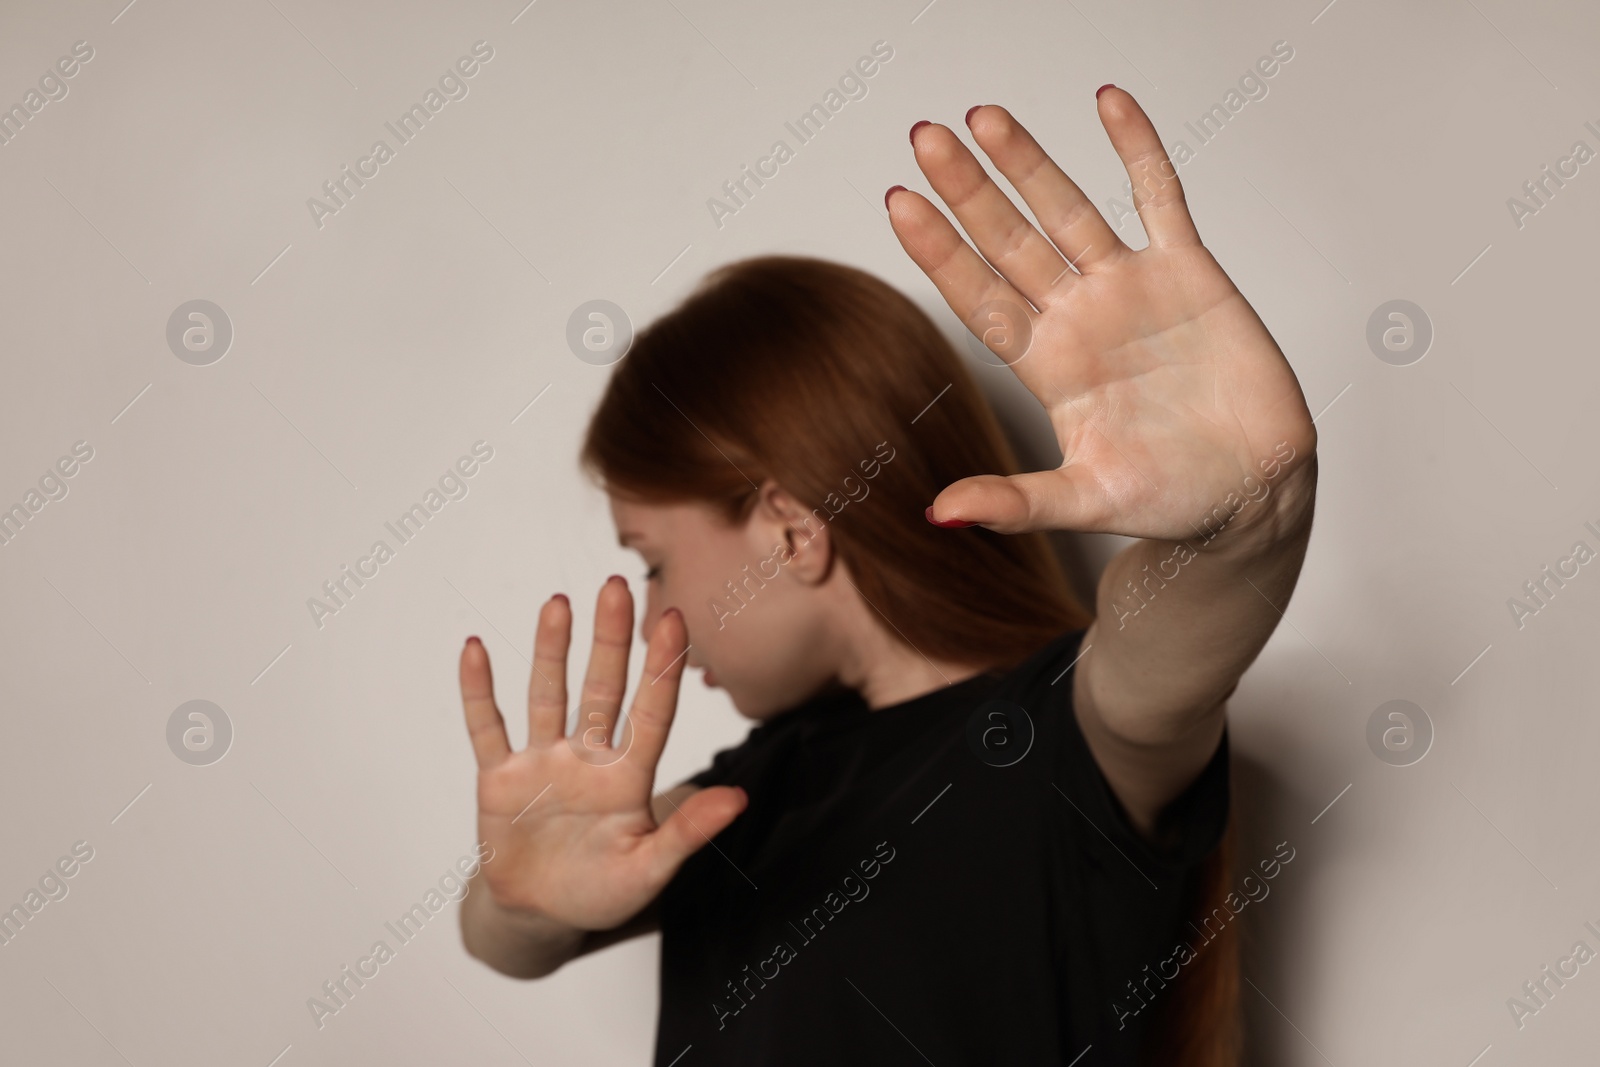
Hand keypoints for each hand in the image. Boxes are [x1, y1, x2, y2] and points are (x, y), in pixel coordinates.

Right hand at [457, 576, 746, 930]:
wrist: (542, 916)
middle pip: (601, 689)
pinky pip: (487, 728)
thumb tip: (739, 799)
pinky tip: (474, 649)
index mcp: (629, 778)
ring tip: (558, 603)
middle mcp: (588, 758)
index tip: (674, 619)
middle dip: (609, 639)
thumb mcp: (650, 870)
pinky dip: (478, 691)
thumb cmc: (603, 892)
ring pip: (548, 695)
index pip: (651, 713)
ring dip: (550, 651)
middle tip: (617, 586)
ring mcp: (542, 763)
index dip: (662, 669)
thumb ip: (688, 833)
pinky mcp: (499, 779)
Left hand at [889, 90, 1315, 541]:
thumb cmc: (1169, 499)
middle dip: (968, 190)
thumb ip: (1013, 502)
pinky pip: (1160, 196)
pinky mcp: (1189, 272)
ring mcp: (1129, 288)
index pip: (979, 297)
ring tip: (984, 116)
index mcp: (1047, 365)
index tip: (898, 203)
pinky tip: (1108, 102)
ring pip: (1068, 210)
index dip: (940, 251)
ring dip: (1029, 162)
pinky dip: (1137, 149)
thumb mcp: (1084, 501)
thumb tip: (938, 514)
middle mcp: (1077, 317)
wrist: (1252, 491)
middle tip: (923, 137)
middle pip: (1010, 240)